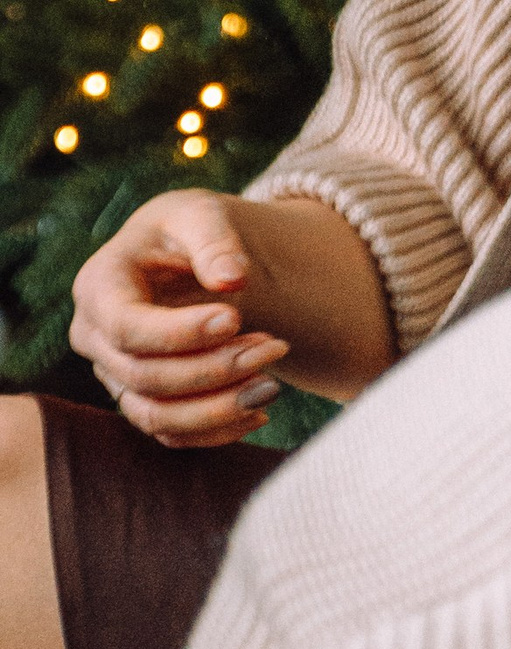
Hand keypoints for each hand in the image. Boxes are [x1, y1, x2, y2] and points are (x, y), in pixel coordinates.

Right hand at [68, 192, 289, 445]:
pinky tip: (260, 409)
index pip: (126, 326)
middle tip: (276, 346)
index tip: (236, 318)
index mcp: (98, 286)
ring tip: (272, 384)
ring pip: (154, 416)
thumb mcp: (202, 214)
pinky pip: (171, 434)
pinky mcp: (142, 399)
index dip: (180, 332)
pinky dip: (217, 430)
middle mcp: (95, 337)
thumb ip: (215, 240)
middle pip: (144, 376)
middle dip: (214, 369)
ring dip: (218, 408)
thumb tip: (232, 279)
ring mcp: (115, 374)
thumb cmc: (191, 230)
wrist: (190, 255)